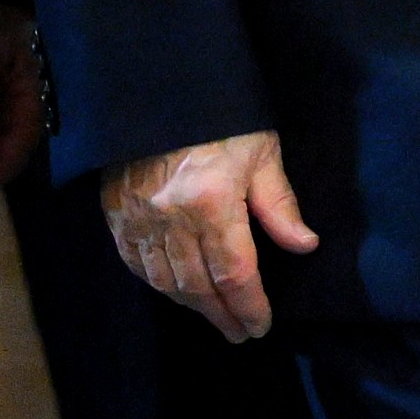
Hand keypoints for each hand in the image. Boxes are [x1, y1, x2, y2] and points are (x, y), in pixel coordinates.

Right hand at [102, 130, 317, 341]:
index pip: (234, 271)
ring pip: (164, 280)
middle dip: (222, 314)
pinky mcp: (115, 210)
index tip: (260, 326)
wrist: (161, 86)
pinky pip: (134, 261)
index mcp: (212, 200)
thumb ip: (279, 204)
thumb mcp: (262, 152)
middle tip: (239, 332)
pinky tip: (173, 290)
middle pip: (198, 285)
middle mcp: (171, 215)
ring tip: (213, 315)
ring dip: (191, 304)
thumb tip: (304, 245)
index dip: (248, 305)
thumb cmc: (221, 117)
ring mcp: (137, 216)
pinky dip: (155, 282)